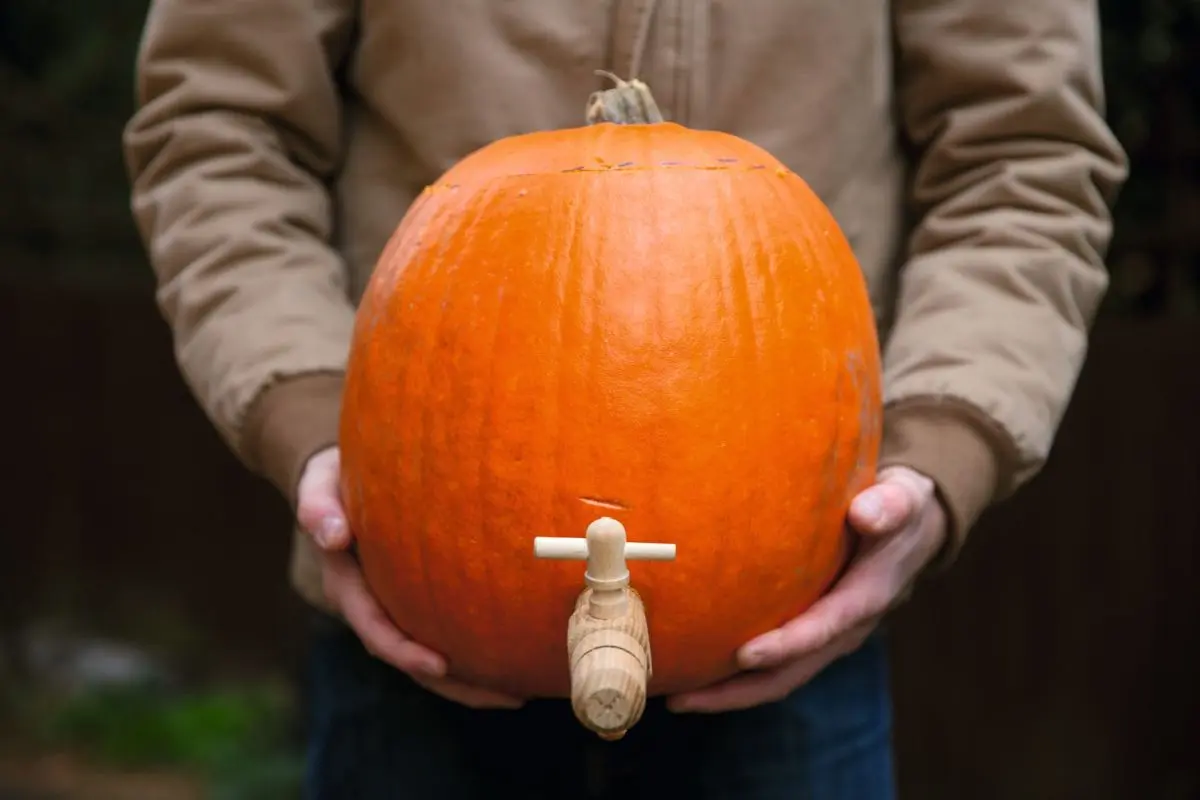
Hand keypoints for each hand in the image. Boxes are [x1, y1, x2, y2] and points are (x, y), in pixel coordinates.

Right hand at [296, 446, 523, 708]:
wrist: (338, 477)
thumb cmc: (331, 480)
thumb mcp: (318, 487)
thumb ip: (318, 509)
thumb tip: (333, 536)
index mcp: (346, 586)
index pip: (375, 629)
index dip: (405, 652)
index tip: (441, 665)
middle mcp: (370, 605)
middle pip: (409, 658)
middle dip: (453, 683)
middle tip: (504, 696)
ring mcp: (392, 606)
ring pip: (428, 655)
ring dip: (468, 680)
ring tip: (517, 693)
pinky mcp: (413, 598)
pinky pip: (441, 630)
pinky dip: (470, 649)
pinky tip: (510, 657)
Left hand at [668, 465, 946, 712]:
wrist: (910, 531)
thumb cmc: (898, 509)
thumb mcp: (901, 501)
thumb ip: (889, 506)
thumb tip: (865, 514)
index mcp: (864, 599)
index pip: (823, 629)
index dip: (787, 645)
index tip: (745, 655)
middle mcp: (843, 630)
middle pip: (790, 673)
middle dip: (738, 690)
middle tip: (684, 697)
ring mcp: (824, 638)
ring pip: (776, 677)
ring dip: (727, 692)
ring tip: (676, 697)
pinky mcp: (808, 634)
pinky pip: (771, 663)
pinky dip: (733, 674)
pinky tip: (692, 668)